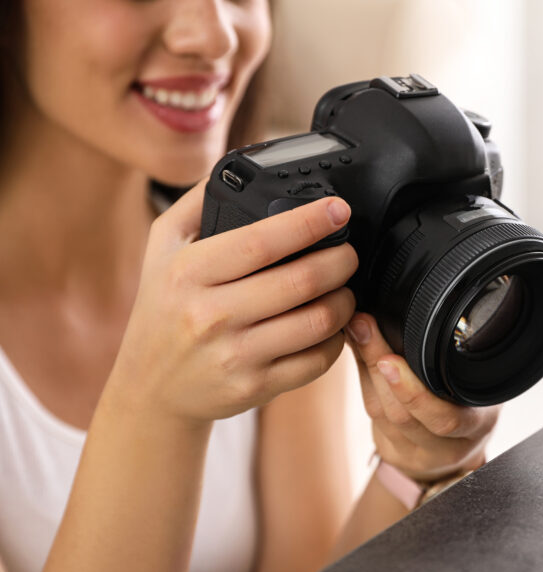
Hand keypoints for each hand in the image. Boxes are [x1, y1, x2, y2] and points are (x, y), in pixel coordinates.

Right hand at [107, 182, 357, 425]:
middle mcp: (210, 315)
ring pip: (316, 322)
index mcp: (189, 273)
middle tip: (349, 253)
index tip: (338, 210)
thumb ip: (196, 205)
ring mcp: (234, 355)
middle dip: (341, 261)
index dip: (309, 222)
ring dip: (345, 301)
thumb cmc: (163, 311)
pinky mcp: (255, 387)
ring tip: (345, 289)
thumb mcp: (161, 250)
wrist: (150, 389)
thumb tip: (236, 168)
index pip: (261, 242)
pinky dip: (336, 340)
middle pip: (300, 281)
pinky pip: (315, 361)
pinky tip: (333, 326)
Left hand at [345, 313, 499, 480]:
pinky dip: (361, 378)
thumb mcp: (477, 385)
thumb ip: (454, 359)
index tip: (390, 360)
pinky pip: (372, 415)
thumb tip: (413, 312)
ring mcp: (417, 453)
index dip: (414, 395)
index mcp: (477, 424)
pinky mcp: (393, 450)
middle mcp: (446, 445)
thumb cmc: (472, 406)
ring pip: (383, 415)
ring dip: (365, 370)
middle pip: (403, 414)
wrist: (457, 451)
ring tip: (356, 331)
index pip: (445, 418)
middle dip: (378, 368)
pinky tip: (356, 350)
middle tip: (363, 326)